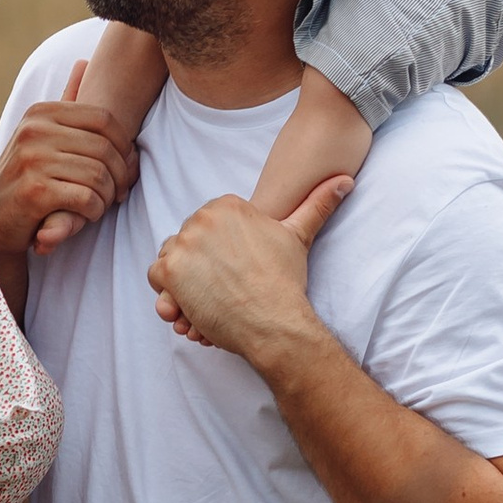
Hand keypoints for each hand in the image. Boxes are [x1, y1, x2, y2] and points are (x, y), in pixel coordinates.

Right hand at [0, 60, 137, 266]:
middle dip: (120, 176)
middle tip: (117, 193)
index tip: (125, 167)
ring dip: (107, 197)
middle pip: (105, 148)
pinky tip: (85, 216)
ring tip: (99, 204)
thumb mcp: (40, 136)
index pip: (104, 118)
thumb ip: (65, 103)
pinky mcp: (34, 192)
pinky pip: (86, 198)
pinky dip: (93, 212)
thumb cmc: (23, 180)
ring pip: (99, 175)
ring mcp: (32, 160)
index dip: (124, 145)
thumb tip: (84, 62)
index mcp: (40, 113)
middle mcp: (34, 130)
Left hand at [146, 179, 351, 357]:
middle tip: (226, 289)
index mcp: (227, 205)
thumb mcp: (299, 236)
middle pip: (187, 243)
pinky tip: (197, 305)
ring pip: (171, 260)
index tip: (237, 270)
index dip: (218, 253)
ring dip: (185, 282)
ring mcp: (183, 243)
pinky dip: (171, 296)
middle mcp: (202, 218)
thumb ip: (317, 204)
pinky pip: (157, 279)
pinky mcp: (169, 270)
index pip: (206, 227)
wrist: (274, 322)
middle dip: (200, 268)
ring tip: (212, 301)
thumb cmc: (284, 282)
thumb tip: (345, 180)